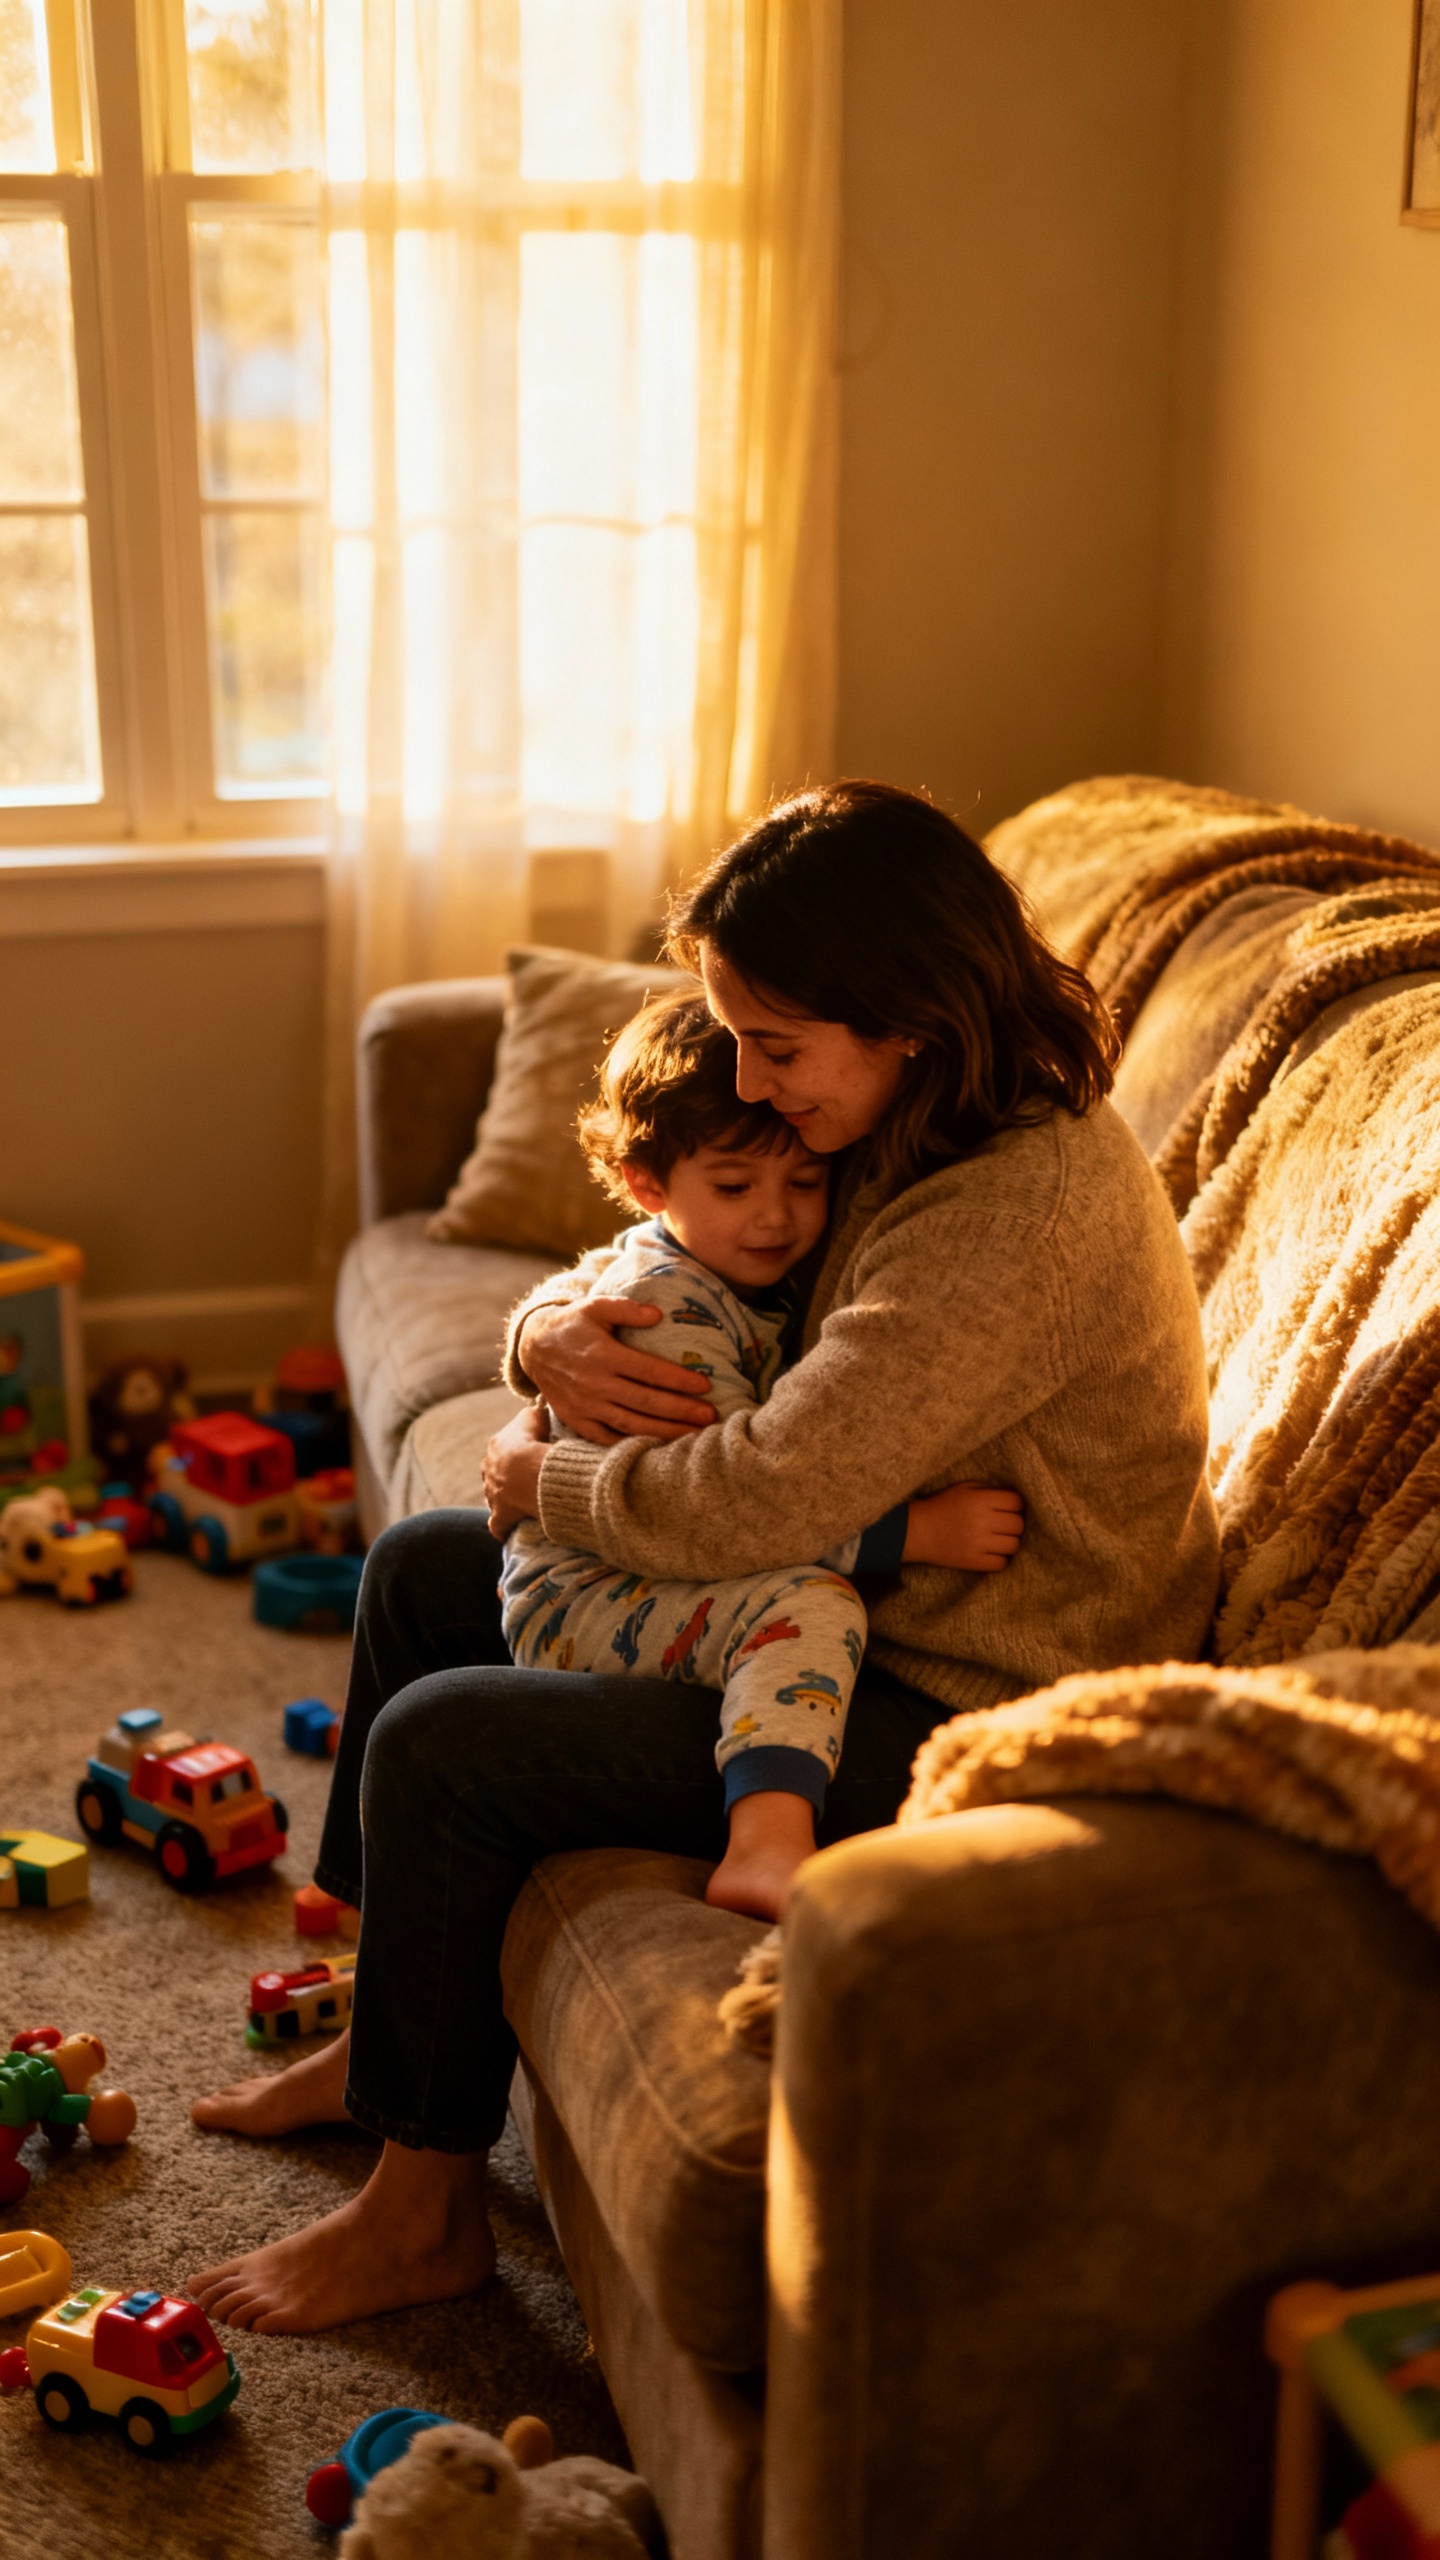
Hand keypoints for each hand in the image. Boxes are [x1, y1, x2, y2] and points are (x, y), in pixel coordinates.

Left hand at [483, 1405, 548, 1538]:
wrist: (530, 1470)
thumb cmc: (533, 1440)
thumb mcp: (534, 1415)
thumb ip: (535, 1410)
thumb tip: (540, 1403)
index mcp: (495, 1446)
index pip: (503, 1449)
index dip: (517, 1452)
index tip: (531, 1455)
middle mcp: (488, 1470)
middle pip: (496, 1473)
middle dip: (508, 1476)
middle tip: (529, 1478)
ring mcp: (492, 1495)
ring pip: (496, 1497)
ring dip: (507, 1499)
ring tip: (526, 1499)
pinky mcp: (500, 1516)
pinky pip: (498, 1525)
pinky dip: (503, 1528)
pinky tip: (510, 1530)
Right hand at [518, 1299, 715, 1444]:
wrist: (533, 1348)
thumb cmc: (574, 1324)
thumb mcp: (596, 1306)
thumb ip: (627, 1308)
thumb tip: (658, 1314)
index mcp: (603, 1355)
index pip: (649, 1371)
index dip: (679, 1380)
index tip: (706, 1386)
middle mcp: (594, 1384)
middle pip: (646, 1402)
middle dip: (681, 1411)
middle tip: (711, 1417)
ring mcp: (585, 1407)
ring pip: (631, 1425)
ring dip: (664, 1433)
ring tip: (694, 1436)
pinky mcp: (577, 1422)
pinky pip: (608, 1439)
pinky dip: (632, 1446)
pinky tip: (657, 1449)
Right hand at [903, 1483, 1024, 1572]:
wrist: (916, 1531)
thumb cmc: (941, 1506)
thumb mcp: (963, 1488)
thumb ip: (988, 1490)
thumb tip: (1013, 1500)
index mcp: (980, 1500)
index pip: (1016, 1502)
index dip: (1015, 1504)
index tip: (1008, 1508)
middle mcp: (982, 1521)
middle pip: (1018, 1524)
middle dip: (1013, 1523)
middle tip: (1003, 1524)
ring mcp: (978, 1543)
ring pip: (1013, 1545)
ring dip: (1008, 1542)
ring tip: (998, 1539)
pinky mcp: (973, 1562)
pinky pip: (1001, 1563)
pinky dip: (999, 1559)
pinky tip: (991, 1552)